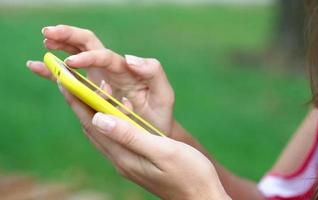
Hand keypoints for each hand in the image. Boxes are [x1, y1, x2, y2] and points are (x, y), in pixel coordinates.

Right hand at [27, 25, 174, 135]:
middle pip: (88, 44)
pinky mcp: (92, 91)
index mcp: (126, 70)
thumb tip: (129, 58)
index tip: (71, 64)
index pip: (105, 56)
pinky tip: (37, 67)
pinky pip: (71, 78)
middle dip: (69, 36)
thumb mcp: (164, 94)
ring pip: (77, 55)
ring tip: (44, 41)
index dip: (88, 57)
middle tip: (49, 33)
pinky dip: (54, 72)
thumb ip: (153, 73)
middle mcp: (111, 71)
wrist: (155, 131)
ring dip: (60, 47)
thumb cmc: (160, 114)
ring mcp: (100, 79)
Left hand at [56, 85, 229, 199]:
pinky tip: (114, 112)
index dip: (78, 101)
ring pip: (101, 133)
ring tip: (85, 91)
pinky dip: (109, 120)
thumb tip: (99, 118)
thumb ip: (130, 135)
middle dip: (78, 104)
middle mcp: (121, 160)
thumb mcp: (162, 151)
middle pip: (92, 128)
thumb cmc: (189, 173)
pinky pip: (114, 137)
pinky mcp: (136, 162)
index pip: (93, 124)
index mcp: (125, 156)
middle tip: (68, 81)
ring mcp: (128, 162)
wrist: (202, 197)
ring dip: (91, 111)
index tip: (65, 80)